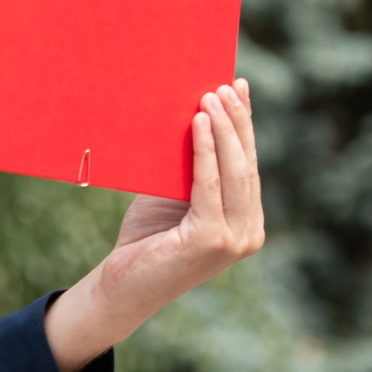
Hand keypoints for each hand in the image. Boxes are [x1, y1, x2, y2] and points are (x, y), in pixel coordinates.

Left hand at [43, 81, 263, 371]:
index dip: (245, 126)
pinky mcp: (213, 240)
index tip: (239, 88)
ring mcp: (235, 239)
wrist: (122, 287)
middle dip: (237, 121)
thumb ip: (194, 172)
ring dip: (223, 129)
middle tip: (225, 84)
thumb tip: (197, 117)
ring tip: (210, 95)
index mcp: (246, 222)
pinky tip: (198, 123)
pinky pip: (210, 185)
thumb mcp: (175, 198)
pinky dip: (204, 151)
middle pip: (246, 165)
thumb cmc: (145, 242)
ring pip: (234, 172)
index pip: (249, 166)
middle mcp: (249, 233)